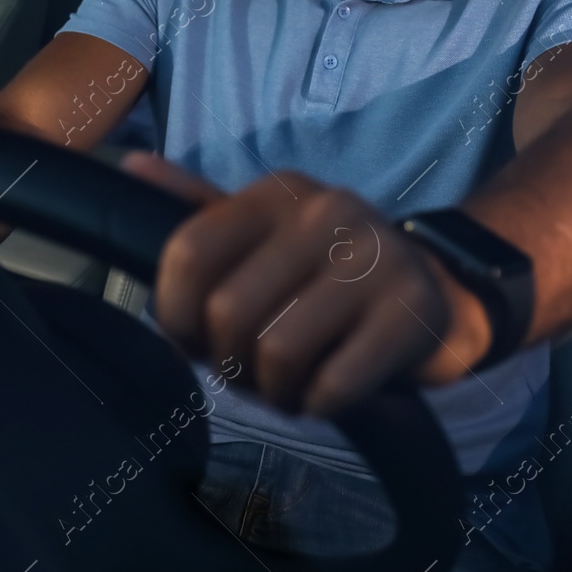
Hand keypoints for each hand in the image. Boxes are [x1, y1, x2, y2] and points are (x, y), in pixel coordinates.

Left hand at [120, 151, 489, 416]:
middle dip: (228, 362)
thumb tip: (131, 166)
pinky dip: (320, 405)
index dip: (174, 313)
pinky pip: (334, 384)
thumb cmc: (329, 271)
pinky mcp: (411, 310)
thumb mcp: (266, 230)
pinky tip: (328, 392)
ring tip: (289, 385)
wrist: (440, 292)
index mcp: (277, 193)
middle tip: (249, 372)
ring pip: (277, 352)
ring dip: (275, 391)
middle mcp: (325, 213)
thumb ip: (199, 206)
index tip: (192, 340)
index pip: (189, 251)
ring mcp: (374, 258)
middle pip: (227, 313)